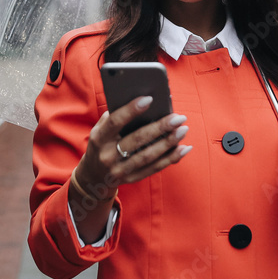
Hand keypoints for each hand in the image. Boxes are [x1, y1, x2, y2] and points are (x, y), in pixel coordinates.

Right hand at [73, 96, 191, 202]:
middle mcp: (108, 156)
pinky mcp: (132, 179)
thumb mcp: (100, 130)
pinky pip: (154, 168)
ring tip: (183, 130)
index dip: (131, 110)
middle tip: (178, 117)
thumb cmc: (102, 144)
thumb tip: (142, 102)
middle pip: (137, 140)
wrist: (94, 176)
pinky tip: (184, 148)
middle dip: (160, 127)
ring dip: (168, 143)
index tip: (149, 99)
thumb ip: (115, 118)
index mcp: (99, 138)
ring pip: (148, 156)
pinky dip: (171, 158)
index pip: (115, 122)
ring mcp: (120, 170)